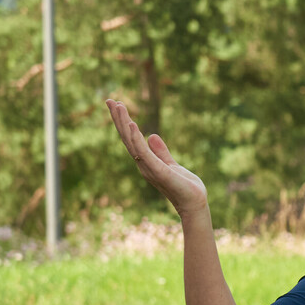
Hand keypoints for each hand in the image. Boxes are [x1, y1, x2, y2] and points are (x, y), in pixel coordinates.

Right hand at [106, 98, 207, 215]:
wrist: (194, 204)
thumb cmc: (185, 187)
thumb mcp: (171, 164)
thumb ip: (161, 151)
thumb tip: (151, 135)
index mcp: (146, 161)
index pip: (131, 138)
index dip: (124, 122)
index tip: (117, 104)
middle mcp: (143, 164)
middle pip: (127, 138)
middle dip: (118, 119)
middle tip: (109, 100)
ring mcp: (149, 168)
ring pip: (132, 142)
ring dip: (125, 124)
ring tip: (119, 106)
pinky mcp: (158, 171)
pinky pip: (144, 153)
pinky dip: (137, 139)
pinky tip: (133, 125)